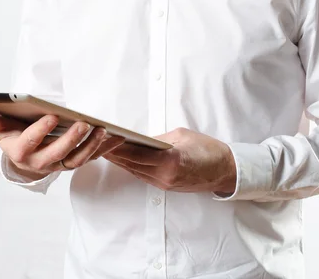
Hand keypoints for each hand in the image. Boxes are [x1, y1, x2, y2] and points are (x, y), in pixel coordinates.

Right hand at [0, 105, 124, 179]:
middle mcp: (39, 162)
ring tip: (102, 129)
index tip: (52, 116)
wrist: (21, 154)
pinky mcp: (72, 162)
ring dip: (91, 146)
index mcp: (20, 152)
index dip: (40, 131)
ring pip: (76, 160)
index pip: (30, 143)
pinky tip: (117, 136)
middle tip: (83, 123)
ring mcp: (58, 164)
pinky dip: (104, 148)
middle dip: (71, 140)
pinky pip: (90, 157)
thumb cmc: (10, 133)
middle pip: (57, 155)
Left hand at [103, 127, 236, 193]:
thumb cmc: (207, 149)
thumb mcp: (182, 135)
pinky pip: (143, 175)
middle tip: (97, 142)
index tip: (104, 138)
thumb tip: (141, 139)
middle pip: (132, 164)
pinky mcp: (166, 187)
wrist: (225, 171)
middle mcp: (165, 175)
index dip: (118, 146)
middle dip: (114, 153)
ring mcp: (165, 183)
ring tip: (104, 149)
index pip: (136, 153)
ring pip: (135, 171)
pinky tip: (123, 159)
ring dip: (120, 161)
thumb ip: (159, 138)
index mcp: (170, 160)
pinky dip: (131, 166)